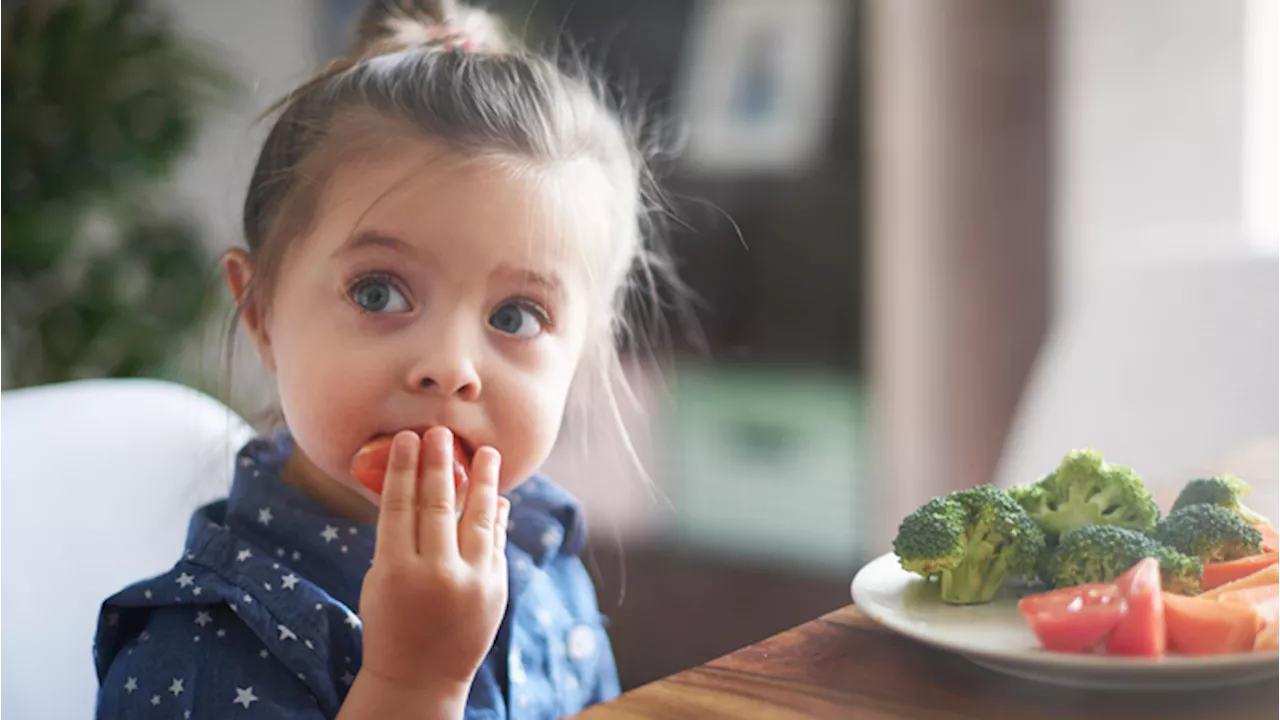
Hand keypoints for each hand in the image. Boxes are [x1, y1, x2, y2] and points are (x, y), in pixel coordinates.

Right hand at [356, 427, 510, 695]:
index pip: (399, 507)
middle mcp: (435, 575)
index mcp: (394, 571)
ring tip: (487, 453)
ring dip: (483, 481)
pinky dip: (497, 518)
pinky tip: (497, 497)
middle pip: (438, 505)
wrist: (419, 678)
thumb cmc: (390, 623)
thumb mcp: (380, 581)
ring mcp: (470, 583)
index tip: (408, 438)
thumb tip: (420, 489)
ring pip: (478, 519)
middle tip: (441, 432)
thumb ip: (399, 539)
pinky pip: (496, 543)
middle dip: (439, 464)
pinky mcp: (495, 590)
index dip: (404, 469)